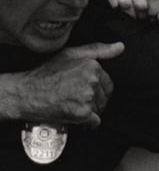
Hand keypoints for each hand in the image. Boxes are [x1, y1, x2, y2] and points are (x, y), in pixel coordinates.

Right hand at [0, 42, 123, 125]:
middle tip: (74, 98)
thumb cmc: (47, 73)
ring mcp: (87, 96)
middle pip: (105, 97)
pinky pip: (95, 122)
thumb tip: (120, 47)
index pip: (108, 83)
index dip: (96, 89)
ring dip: (89, 111)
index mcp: (92, 65)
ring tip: (71, 105)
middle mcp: (92, 80)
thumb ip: (98, 50)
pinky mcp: (82, 112)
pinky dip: (87, 123)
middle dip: (94, 100)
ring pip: (100, 109)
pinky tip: (74, 116)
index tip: (80, 89)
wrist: (25, 93)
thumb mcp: (70, 55)